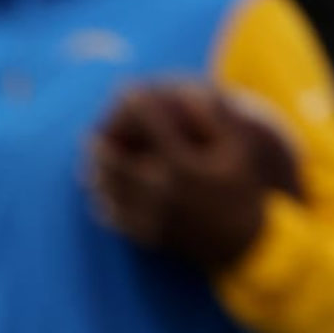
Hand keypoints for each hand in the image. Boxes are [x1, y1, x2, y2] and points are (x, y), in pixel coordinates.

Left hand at [86, 80, 292, 271]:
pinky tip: (100, 197)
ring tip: (89, 164)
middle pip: (115, 161)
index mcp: (183, 163)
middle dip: (100, 144)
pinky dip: (105, 205)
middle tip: (90, 133)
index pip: (152, 125)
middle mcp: (160, 187)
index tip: (125, 90)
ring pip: (109, 191)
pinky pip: (116, 218)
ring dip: (96, 175)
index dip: (137, 104)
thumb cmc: (242, 190)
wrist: (244, 242)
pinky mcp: (147, 233)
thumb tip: (193, 90)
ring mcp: (150, 212)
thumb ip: (216, 119)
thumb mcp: (237, 151)